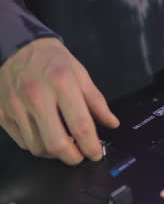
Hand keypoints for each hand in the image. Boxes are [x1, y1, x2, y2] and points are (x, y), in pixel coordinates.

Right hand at [0, 38, 119, 164]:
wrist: (15, 46)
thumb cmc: (51, 60)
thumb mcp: (80, 74)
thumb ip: (97, 101)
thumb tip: (112, 123)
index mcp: (62, 84)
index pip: (81, 126)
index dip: (91, 146)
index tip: (97, 153)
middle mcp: (37, 96)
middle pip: (56, 144)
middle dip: (73, 157)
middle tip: (81, 155)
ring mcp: (16, 106)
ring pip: (38, 148)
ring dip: (55, 154)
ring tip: (65, 145)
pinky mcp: (2, 113)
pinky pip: (23, 142)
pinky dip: (38, 145)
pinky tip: (46, 137)